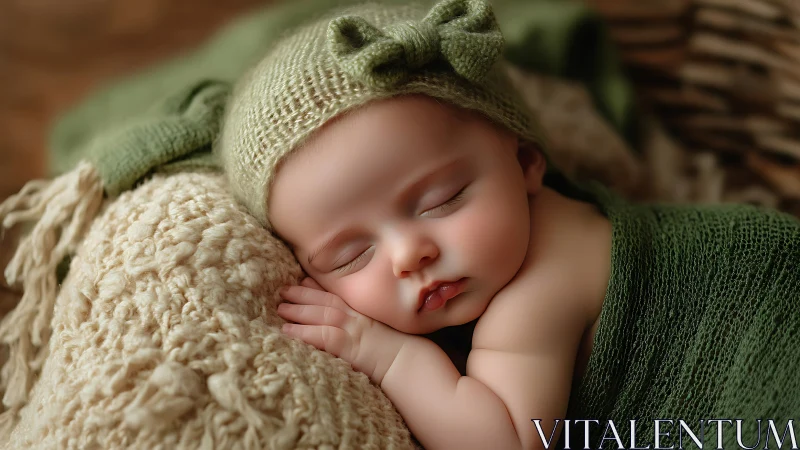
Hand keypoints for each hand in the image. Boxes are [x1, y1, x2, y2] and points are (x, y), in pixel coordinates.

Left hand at [276, 277, 404, 384]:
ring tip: (280, 308)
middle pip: (325, 300)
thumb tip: (351, 325)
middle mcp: (356, 316)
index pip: (337, 296)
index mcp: (363, 312)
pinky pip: (321, 335)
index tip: (302, 279)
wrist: (408, 361)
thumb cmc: (398, 351)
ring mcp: (352, 328)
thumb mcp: (380, 331)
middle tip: (283, 290)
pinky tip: (287, 330)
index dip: (318, 287)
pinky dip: (303, 331)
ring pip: (320, 314)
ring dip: (298, 309)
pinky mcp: (348, 344)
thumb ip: (364, 325)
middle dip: (303, 293)